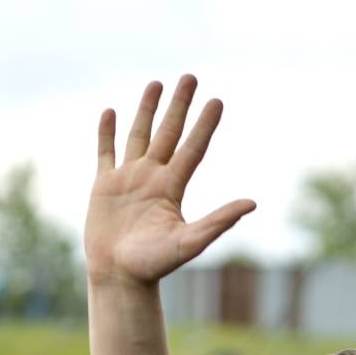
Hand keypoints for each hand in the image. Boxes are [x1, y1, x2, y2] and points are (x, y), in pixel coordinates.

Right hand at [84, 75, 255, 288]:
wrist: (119, 277)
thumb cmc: (153, 265)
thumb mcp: (189, 243)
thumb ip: (218, 222)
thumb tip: (252, 203)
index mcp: (172, 188)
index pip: (192, 148)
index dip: (204, 125)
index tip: (217, 101)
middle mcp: (152, 178)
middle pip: (168, 133)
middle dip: (179, 105)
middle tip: (190, 77)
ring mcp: (127, 180)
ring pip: (139, 136)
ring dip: (147, 110)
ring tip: (155, 84)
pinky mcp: (103, 187)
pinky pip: (105, 153)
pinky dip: (106, 133)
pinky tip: (110, 112)